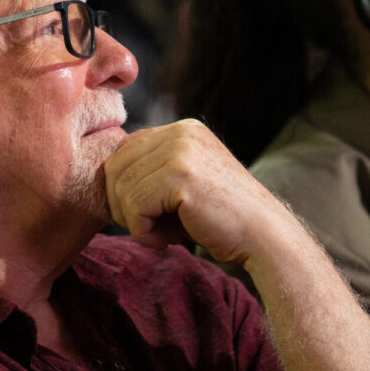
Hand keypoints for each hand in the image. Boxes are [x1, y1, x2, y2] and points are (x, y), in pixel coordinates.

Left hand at [103, 119, 295, 264]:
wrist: (264, 237)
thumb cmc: (222, 220)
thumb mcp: (185, 184)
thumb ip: (153, 172)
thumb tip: (106, 179)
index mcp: (183, 129)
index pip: (125, 151)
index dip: (124, 188)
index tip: (145, 216)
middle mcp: (181, 132)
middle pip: (116, 166)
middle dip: (122, 204)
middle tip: (148, 229)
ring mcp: (181, 151)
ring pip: (121, 188)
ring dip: (134, 222)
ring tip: (162, 236)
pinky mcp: (180, 175)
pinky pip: (135, 206)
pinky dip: (143, 232)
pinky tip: (167, 241)